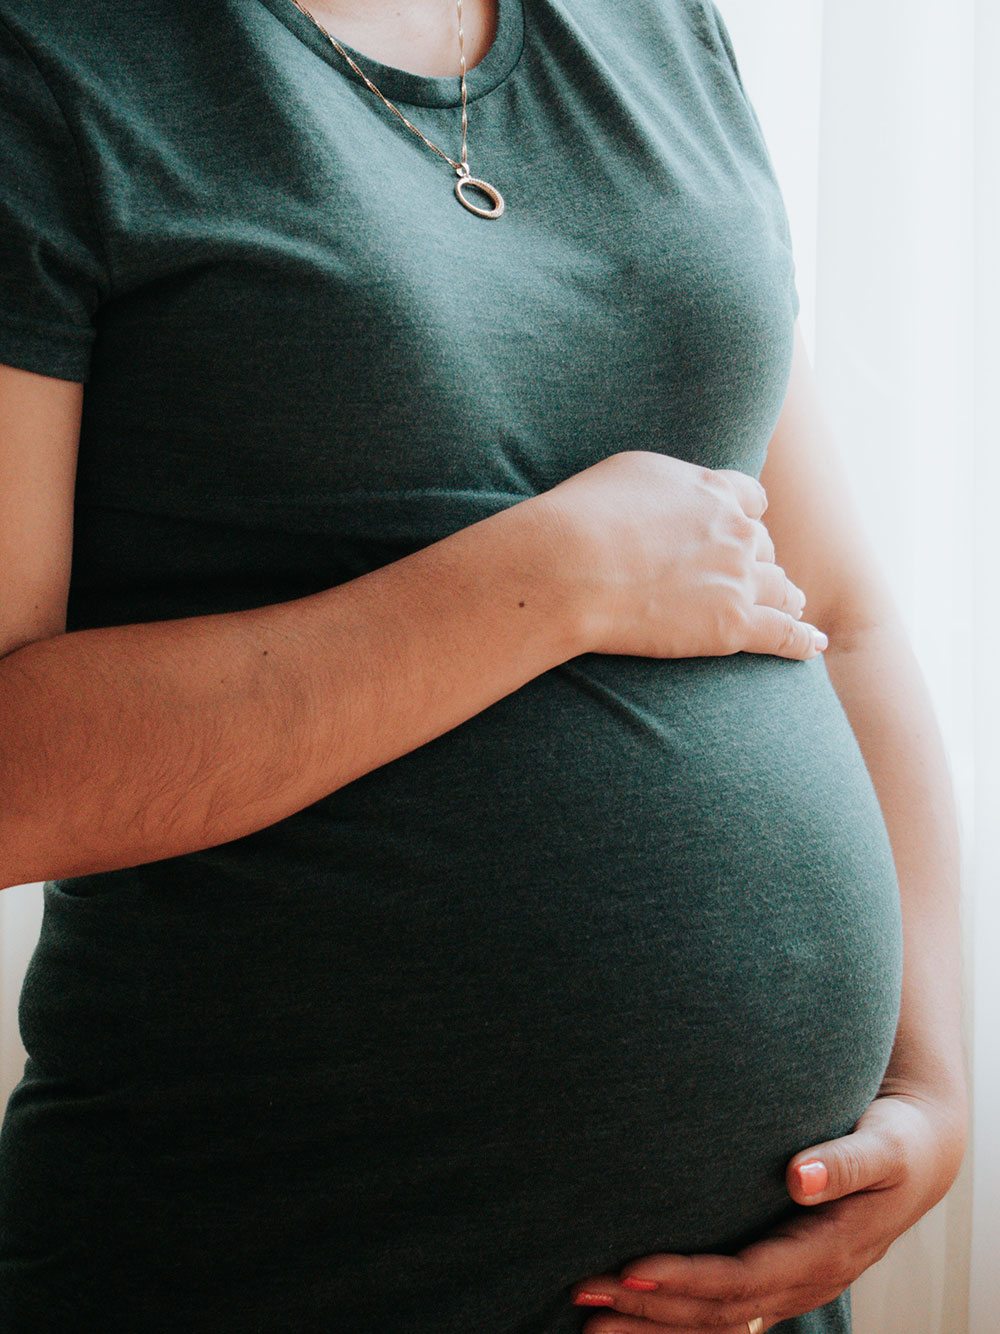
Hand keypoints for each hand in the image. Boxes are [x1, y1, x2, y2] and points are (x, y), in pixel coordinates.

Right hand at [539, 451, 825, 660]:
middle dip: (757, 562)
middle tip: (744, 579)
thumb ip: (664, 486)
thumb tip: (668, 500)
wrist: (570, 565)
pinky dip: (801, 641)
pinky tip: (812, 646)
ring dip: (783, 598)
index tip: (741, 529)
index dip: (746, 517)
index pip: (750, 500)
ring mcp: (738, 579)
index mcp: (711, 491)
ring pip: (781, 589)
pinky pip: (782, 634)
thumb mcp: (627, 475)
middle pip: (764, 547)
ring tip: (789, 609)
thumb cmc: (582, 517)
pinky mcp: (732, 625)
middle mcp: (735, 531)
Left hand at [569, 1088, 966, 1332]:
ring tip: (588, 1319)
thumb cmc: (896, 1143)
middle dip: (649, 1306)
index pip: (743, 1279)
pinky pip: (724, 1313)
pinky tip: (632, 1314)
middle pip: (718, 1311)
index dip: (686, 1279)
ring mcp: (792, 1286)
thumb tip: (799, 1176)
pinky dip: (676, 1318)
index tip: (631, 1267)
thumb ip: (845, 1162)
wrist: (917, 1158)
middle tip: (584, 1292)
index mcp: (824, 1253)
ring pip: (715, 1322)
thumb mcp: (884, 1148)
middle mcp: (804, 1281)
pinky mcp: (779, 1276)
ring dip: (652, 1322)